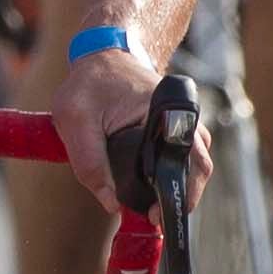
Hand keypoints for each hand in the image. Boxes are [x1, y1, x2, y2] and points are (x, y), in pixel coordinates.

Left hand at [49, 47, 213, 215]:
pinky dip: (169, 175)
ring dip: (175, 187)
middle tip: (154, 218)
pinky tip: (150, 188)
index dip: (178, 194)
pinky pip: (181, 159)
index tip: (159, 216)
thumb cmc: (89, 84)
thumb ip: (89, 162)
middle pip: (197, 170)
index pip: (188, 163)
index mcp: (166, 115)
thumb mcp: (75, 120)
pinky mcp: (176, 130)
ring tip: (151, 206)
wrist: (104, 55)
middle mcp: (184, 120)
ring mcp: (184, 125)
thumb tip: (112, 204)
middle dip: (179, 197)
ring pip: (192, 166)